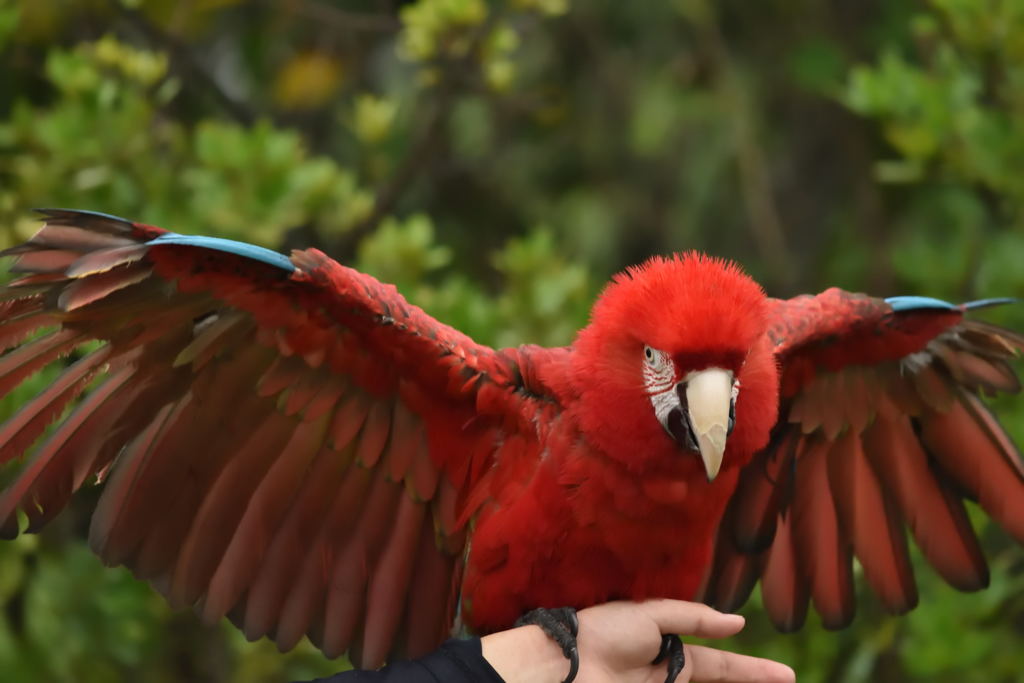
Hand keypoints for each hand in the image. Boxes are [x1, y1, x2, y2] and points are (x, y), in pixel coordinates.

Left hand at [482, 599, 794, 682]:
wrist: (563, 664)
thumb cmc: (601, 632)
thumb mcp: (650, 614)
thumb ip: (694, 617)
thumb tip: (738, 622)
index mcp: (667, 648)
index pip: (720, 664)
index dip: (752, 671)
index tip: (786, 675)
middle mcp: (666, 674)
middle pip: (718, 681)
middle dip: (749, 682)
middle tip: (790, 681)